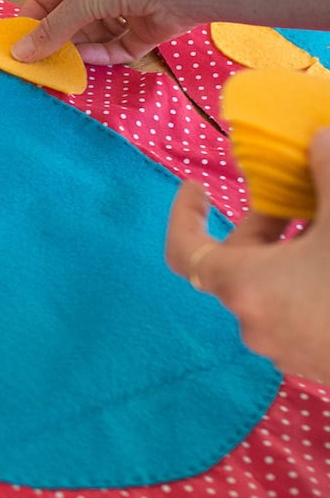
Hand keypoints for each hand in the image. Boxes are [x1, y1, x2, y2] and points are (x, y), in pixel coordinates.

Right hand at [11, 0, 208, 64]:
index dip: (38, 6)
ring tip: (62, 62)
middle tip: (39, 55)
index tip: (22, 32)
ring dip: (80, 46)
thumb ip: (51, 29)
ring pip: (98, 30)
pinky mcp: (149, 28)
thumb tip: (19, 53)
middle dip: (59, 32)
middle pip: (76, 11)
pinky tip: (88, 60)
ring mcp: (132, 4)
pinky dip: (104, 54)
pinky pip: (119, 44)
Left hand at [165, 128, 329, 382]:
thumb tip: (320, 137)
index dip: (184, 215)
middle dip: (258, 225)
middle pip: (236, 263)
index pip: (183, 250)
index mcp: (244, 286)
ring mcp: (286, 347)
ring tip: (324, 220)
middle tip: (287, 195)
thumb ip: (329, 173)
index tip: (197, 186)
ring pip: (272, 286)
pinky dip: (307, 279)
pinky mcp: (317, 359)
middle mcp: (253, 321)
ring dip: (289, 250)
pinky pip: (297, 310)